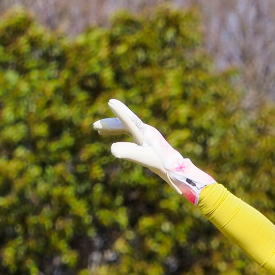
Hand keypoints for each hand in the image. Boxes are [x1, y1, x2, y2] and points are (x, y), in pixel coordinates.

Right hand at [94, 98, 213, 203]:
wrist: (179, 172)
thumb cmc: (163, 165)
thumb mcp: (145, 158)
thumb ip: (130, 152)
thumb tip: (112, 149)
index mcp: (145, 133)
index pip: (130, 120)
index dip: (120, 111)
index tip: (111, 102)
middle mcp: (147, 132)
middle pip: (125, 123)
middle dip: (110, 124)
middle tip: (95, 126)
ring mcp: (148, 137)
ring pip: (128, 128)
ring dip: (114, 128)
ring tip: (100, 131)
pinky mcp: (149, 143)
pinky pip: (132, 135)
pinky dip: (122, 135)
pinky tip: (118, 142)